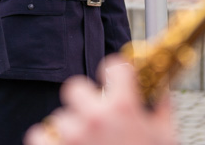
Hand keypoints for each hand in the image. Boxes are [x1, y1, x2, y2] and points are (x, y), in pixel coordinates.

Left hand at [24, 56, 176, 144]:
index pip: (112, 67)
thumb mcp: (166, 137)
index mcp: (124, 107)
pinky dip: (47, 142)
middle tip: (94, 117)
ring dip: (70, 129)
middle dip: (84, 100)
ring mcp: (72, 136)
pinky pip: (38, 135)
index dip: (114, 74)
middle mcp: (95, 117)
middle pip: (74, 87)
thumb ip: (161, 109)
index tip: (114, 83)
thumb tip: (159, 87)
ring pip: (59, 117)